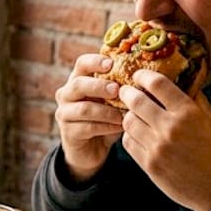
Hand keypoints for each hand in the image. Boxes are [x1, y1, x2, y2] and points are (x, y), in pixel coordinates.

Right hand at [53, 54, 124, 182]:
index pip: (82, 63)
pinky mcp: (68, 132)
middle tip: (117, 90)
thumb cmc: (105, 118)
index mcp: (78, 80)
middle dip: (99, 86)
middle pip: (78, 84)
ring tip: (123, 115)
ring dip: (106, 111)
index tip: (111, 64)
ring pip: (84, 109)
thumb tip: (146, 78)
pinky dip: (106, 126)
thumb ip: (121, 89)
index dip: (95, 62)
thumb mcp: (112, 101)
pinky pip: (88, 127)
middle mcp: (66, 94)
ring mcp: (64, 113)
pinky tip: (120, 127)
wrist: (92, 149)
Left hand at [118, 70, 210, 210]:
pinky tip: (137, 133)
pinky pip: (129, 142)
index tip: (138, 74)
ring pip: (128, 122)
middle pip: (135, 101)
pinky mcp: (149, 165)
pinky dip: (130, 134)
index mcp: (188, 113)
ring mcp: (157, 148)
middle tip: (126, 91)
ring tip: (133, 114)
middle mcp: (170, 128)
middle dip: (127, 93)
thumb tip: (181, 79)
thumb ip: (195, 99)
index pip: (157, 84)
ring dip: (128, 115)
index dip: (143, 75)